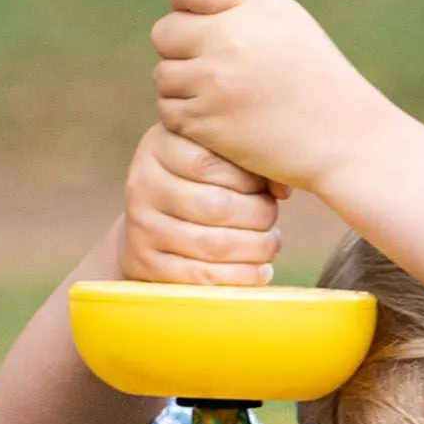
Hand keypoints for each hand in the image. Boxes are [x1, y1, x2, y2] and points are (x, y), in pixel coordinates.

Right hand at [117, 124, 280, 287]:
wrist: (153, 225)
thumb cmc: (203, 182)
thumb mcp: (218, 158)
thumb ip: (250, 161)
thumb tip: (283, 190)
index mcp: (162, 146)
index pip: (210, 162)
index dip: (250, 179)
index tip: (267, 188)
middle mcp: (143, 182)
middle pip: (216, 206)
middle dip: (259, 216)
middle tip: (271, 219)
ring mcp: (140, 225)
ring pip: (213, 244)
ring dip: (256, 248)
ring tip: (272, 243)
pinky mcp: (145, 263)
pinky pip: (201, 276)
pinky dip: (240, 277)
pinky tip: (261, 271)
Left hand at [150, 0, 393, 199]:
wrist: (343, 140)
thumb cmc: (312, 74)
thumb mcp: (285, 19)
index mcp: (252, 6)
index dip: (189, 2)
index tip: (207, 17)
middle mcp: (229, 40)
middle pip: (165, 32)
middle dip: (185, 48)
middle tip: (224, 65)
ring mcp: (214, 84)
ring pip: (164, 74)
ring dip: (186, 86)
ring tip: (229, 95)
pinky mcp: (205, 123)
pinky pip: (169, 111)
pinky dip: (190, 118)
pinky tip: (225, 119)